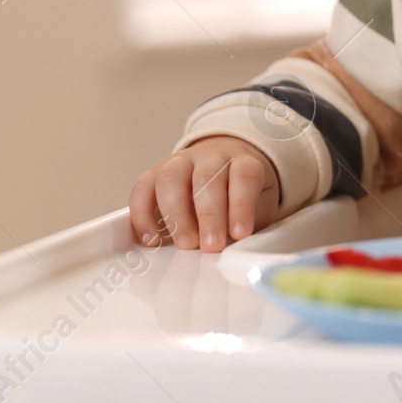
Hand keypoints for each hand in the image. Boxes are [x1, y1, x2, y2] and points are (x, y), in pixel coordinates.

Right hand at [129, 135, 279, 251]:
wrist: (224, 165)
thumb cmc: (241, 193)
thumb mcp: (259, 203)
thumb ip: (252, 220)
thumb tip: (240, 245)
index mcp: (242, 161)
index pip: (244, 176)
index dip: (241, 204)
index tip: (240, 233)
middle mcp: (210, 156)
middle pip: (207, 177)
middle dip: (209, 215)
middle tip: (211, 245)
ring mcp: (181, 162)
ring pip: (172, 178)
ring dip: (177, 215)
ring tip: (186, 244)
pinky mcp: (155, 173)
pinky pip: (142, 188)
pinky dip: (143, 215)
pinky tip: (152, 239)